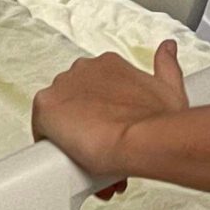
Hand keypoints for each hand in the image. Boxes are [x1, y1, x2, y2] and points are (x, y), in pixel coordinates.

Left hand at [31, 41, 188, 194]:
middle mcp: (82, 70)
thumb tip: (167, 48)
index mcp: (107, 64)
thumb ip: (167, 64)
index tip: (111, 129)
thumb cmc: (159, 120)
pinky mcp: (45, 108)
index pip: (93, 88)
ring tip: (91, 162)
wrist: (144, 138)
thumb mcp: (169, 87)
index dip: (101, 113)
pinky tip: (69, 162)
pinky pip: (41, 129)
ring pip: (58, 118)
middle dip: (87, 126)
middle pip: (73, 103)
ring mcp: (61, 88)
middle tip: (105, 149)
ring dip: (70, 138)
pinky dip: (52, 146)